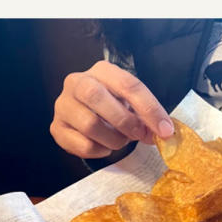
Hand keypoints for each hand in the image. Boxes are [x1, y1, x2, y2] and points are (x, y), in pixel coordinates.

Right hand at [51, 60, 173, 158]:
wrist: (85, 113)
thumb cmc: (112, 105)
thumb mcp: (130, 103)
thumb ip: (145, 115)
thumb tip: (163, 134)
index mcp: (101, 70)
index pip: (127, 84)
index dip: (149, 109)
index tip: (165, 130)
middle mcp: (77, 82)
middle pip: (97, 98)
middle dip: (124, 121)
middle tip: (138, 135)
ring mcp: (63, 105)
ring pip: (89, 124)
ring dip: (113, 139)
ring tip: (120, 141)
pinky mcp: (56, 128)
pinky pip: (81, 144)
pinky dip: (99, 150)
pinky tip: (103, 146)